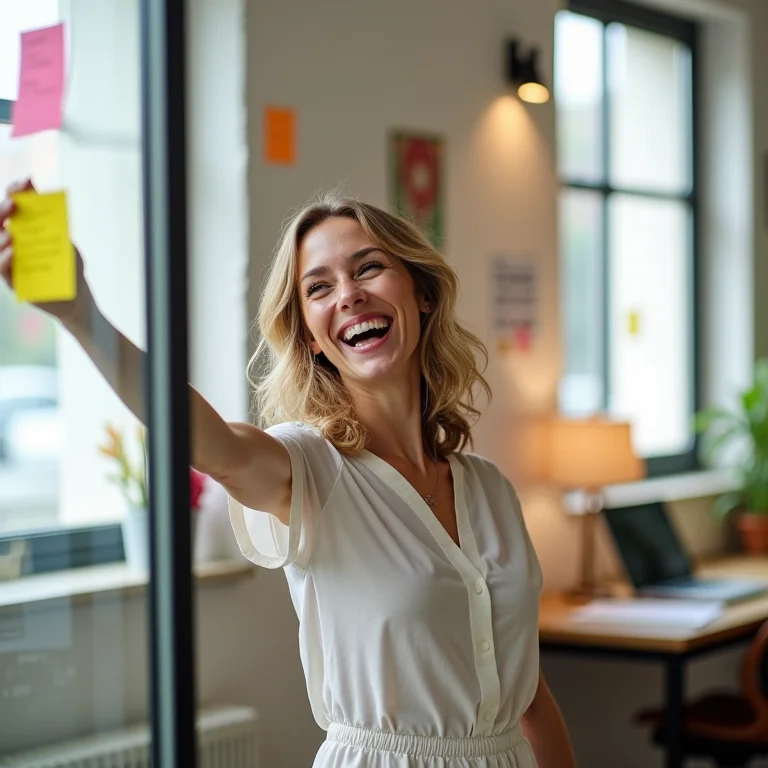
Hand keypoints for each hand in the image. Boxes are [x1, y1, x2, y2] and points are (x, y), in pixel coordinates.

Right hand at [0, 178, 93, 326]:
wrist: (79, 297)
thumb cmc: (70, 267)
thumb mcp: (65, 241)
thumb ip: (55, 222)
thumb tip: (46, 198)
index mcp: (25, 230)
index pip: (14, 206)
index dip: (16, 191)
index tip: (26, 181)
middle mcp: (13, 243)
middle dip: (4, 210)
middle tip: (13, 204)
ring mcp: (11, 261)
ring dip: (0, 236)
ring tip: (10, 231)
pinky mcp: (13, 281)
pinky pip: (3, 268)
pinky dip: (5, 258)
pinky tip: (12, 251)